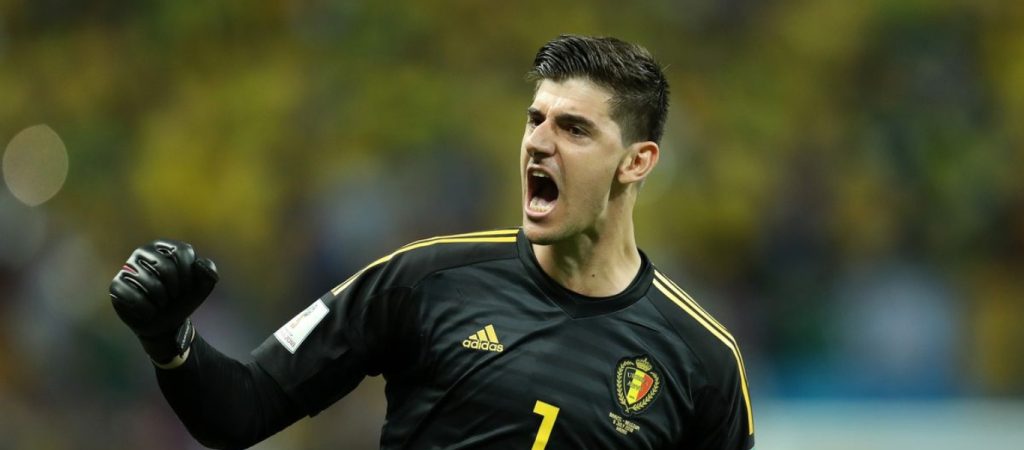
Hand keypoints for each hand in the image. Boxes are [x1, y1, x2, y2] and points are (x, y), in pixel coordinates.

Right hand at [109, 239, 218, 361]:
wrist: (166, 323)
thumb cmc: (183, 299)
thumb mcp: (202, 286)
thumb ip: (208, 271)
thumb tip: (200, 264)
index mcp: (166, 247)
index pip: (181, 252)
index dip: (188, 275)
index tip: (187, 287)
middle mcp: (144, 252)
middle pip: (165, 267)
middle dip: (175, 289)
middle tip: (173, 297)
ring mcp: (128, 267)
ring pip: (149, 283)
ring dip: (162, 301)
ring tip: (161, 303)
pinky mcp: (116, 284)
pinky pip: (132, 296)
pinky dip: (146, 309)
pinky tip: (148, 311)